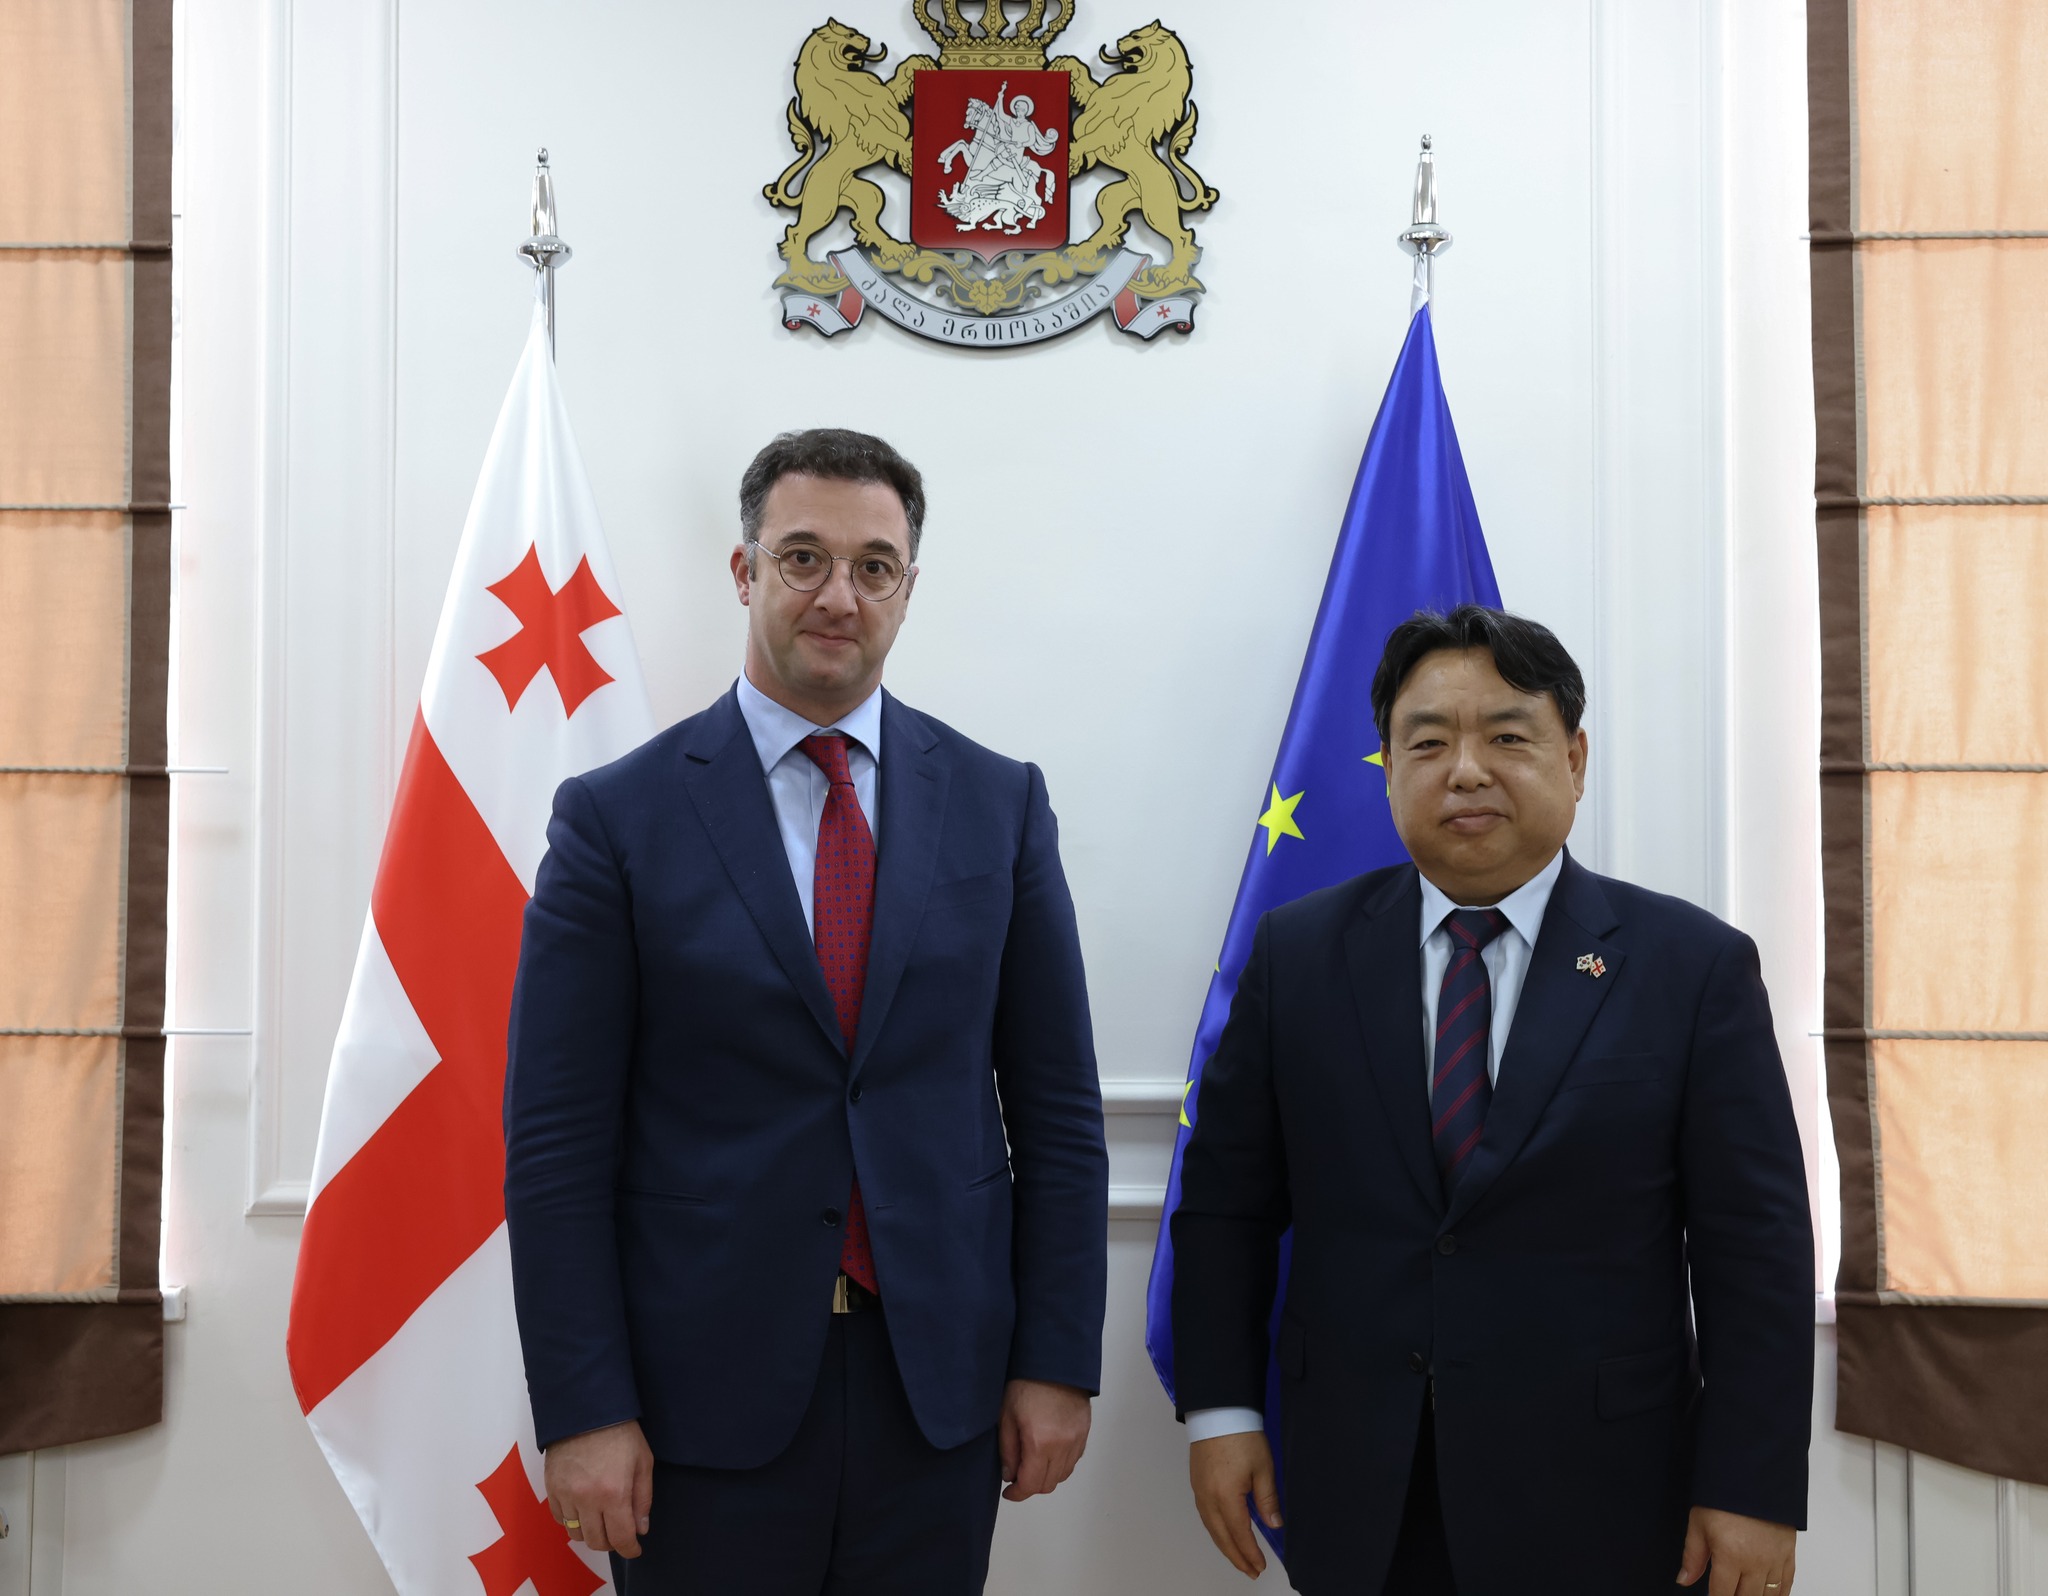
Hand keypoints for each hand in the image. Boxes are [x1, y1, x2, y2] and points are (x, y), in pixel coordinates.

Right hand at [545, 1419, 653, 1558]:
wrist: (586, 1409)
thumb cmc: (621, 1432)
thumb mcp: (643, 1461)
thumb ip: (643, 1498)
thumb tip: (641, 1528)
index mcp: (614, 1493)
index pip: (620, 1538)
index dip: (630, 1549)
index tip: (635, 1549)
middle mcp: (587, 1499)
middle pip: (596, 1541)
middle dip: (611, 1542)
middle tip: (619, 1533)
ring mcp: (566, 1495)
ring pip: (575, 1534)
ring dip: (590, 1533)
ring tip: (601, 1520)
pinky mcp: (550, 1488)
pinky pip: (559, 1518)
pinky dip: (571, 1521)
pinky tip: (582, 1509)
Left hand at [998, 1379, 1091, 1501]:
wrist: (1055, 1360)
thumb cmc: (1025, 1384)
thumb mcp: (1006, 1415)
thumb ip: (1007, 1450)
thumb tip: (1010, 1475)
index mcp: (1040, 1443)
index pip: (1031, 1485)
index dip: (1017, 1494)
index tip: (1008, 1492)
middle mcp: (1063, 1446)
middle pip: (1049, 1484)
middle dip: (1031, 1486)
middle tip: (1017, 1476)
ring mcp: (1077, 1440)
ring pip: (1063, 1475)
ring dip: (1047, 1476)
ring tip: (1032, 1464)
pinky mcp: (1085, 1432)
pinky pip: (1074, 1460)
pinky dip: (1061, 1464)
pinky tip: (1049, 1453)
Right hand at [1189, 1431, 1281, 1578]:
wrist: (1218, 1410)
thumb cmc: (1242, 1436)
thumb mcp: (1263, 1468)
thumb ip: (1268, 1499)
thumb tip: (1274, 1525)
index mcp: (1226, 1497)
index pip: (1239, 1534)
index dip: (1250, 1553)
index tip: (1260, 1566)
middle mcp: (1208, 1498)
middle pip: (1221, 1537)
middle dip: (1236, 1557)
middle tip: (1250, 1571)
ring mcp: (1199, 1490)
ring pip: (1211, 1528)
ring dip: (1225, 1546)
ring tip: (1239, 1558)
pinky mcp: (1196, 1482)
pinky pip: (1205, 1515)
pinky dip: (1215, 1530)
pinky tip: (1223, 1533)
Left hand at [1677, 1505, 1795, 1594]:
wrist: (1754, 1474)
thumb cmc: (1723, 1495)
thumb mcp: (1699, 1523)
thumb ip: (1692, 1557)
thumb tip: (1684, 1580)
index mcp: (1730, 1556)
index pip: (1722, 1595)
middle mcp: (1755, 1562)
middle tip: (1727, 1592)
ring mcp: (1775, 1559)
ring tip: (1744, 1593)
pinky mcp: (1789, 1553)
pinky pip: (1787, 1584)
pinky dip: (1779, 1595)